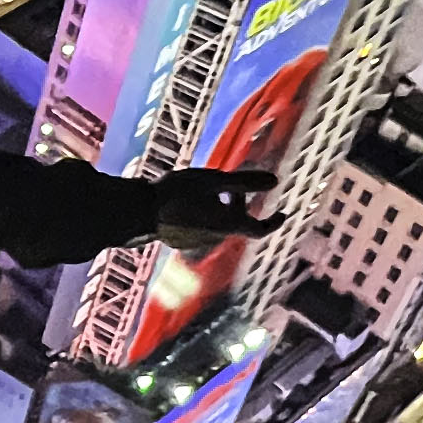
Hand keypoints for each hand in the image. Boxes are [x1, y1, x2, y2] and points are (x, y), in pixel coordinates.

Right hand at [148, 166, 279, 251]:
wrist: (140, 211)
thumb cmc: (178, 192)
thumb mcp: (213, 180)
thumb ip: (245, 182)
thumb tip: (275, 181)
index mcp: (226, 224)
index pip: (259, 229)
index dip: (274, 222)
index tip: (283, 214)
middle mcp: (215, 238)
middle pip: (236, 222)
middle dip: (238, 204)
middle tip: (230, 186)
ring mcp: (197, 242)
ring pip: (216, 224)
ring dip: (217, 208)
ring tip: (202, 189)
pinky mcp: (181, 241)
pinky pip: (200, 228)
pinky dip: (202, 215)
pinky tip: (185, 200)